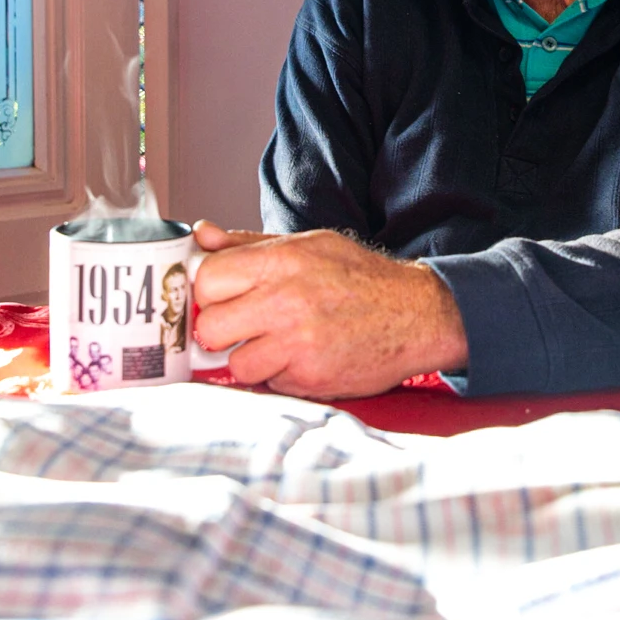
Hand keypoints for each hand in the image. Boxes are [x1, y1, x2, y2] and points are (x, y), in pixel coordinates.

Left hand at [191, 223, 467, 398]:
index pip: (207, 279)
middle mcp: (286, 301)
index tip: (221, 297)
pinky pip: (270, 384)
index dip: (210, 291)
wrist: (416, 315)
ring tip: (276, 345)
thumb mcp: (309, 245)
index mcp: (282, 261)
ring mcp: (298, 344)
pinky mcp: (311, 379)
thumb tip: (202, 236)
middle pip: (210, 327)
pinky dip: (280, 375)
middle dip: (222, 330)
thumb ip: (250, 244)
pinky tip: (302, 357)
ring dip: (250, 359)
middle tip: (243, 326)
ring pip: (236, 365)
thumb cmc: (360, 278)